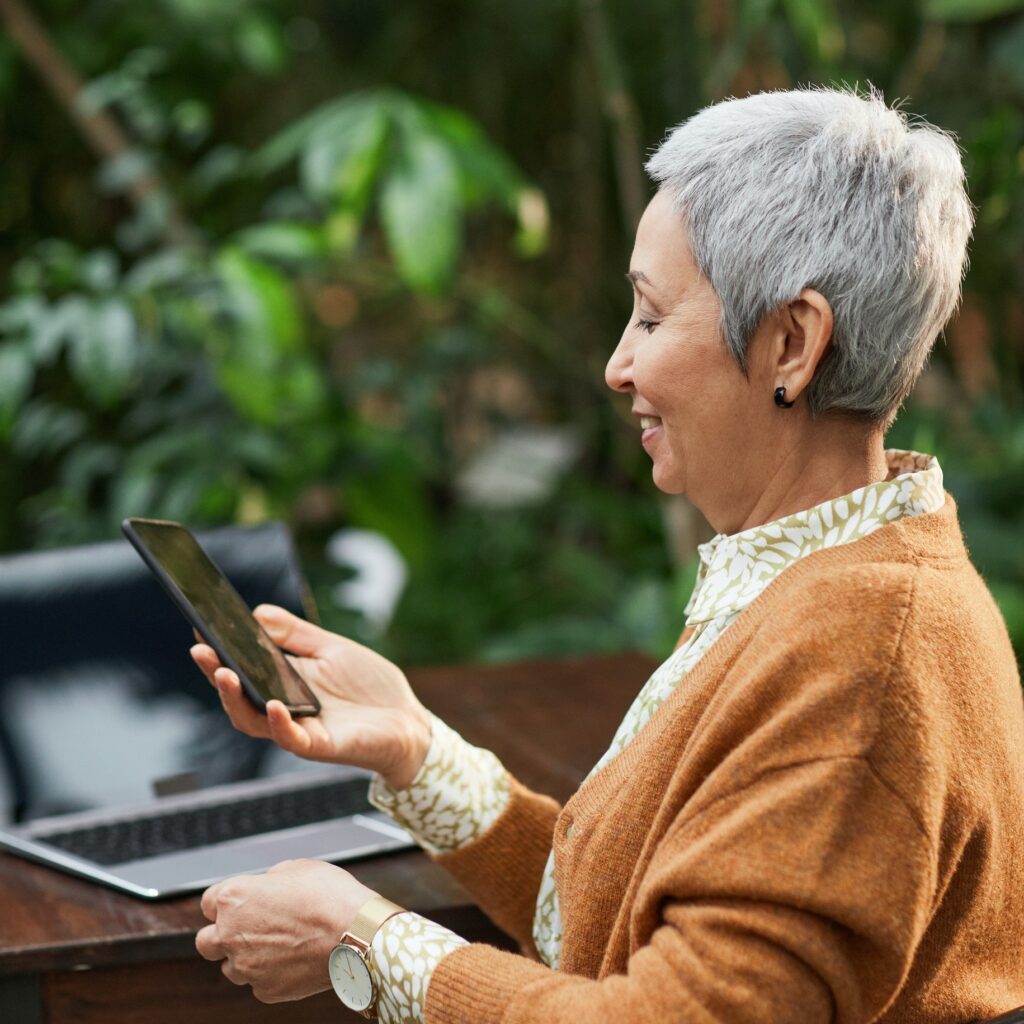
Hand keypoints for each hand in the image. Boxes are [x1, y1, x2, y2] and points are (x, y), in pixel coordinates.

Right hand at [190, 605, 430, 787]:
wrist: (408, 720)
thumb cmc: (371, 686)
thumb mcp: (331, 649)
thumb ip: (296, 634)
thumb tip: (257, 612)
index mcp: (284, 682)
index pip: (242, 668)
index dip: (219, 652)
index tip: (200, 630)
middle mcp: (283, 708)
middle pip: (238, 696)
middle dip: (215, 673)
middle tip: (200, 649)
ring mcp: (299, 729)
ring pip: (253, 720)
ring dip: (235, 699)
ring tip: (223, 673)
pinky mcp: (321, 745)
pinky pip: (291, 739)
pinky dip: (278, 723)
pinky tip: (272, 704)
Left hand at [195, 859, 377, 1002]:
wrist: (357, 934)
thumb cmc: (330, 896)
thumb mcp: (297, 868)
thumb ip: (269, 881)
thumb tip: (266, 889)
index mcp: (234, 898)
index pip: (207, 902)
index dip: (225, 900)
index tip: (239, 902)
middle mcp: (232, 935)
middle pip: (205, 942)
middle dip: (222, 934)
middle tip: (248, 927)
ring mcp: (247, 967)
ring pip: (230, 967)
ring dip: (244, 957)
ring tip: (276, 944)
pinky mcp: (266, 991)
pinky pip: (257, 983)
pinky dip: (269, 973)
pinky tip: (292, 959)